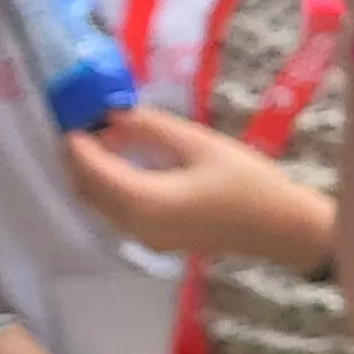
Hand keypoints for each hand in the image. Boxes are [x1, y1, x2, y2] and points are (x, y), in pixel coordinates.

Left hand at [62, 108, 322, 263]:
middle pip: (87, 189)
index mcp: (144, 202)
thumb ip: (151, 128)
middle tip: (84, 122)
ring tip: (102, 136)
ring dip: (91, 171)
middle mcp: (134, 225)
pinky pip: (115, 211)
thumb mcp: (199, 144)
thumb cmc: (246, 182)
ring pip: (98, 203)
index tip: (72, 115)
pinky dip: (108, 186)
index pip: (92, 170)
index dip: (77, 143)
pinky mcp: (153, 239)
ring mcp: (142, 237)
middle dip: (78, 156)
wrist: (281, 227)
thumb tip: (114, 114)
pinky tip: (121, 160)